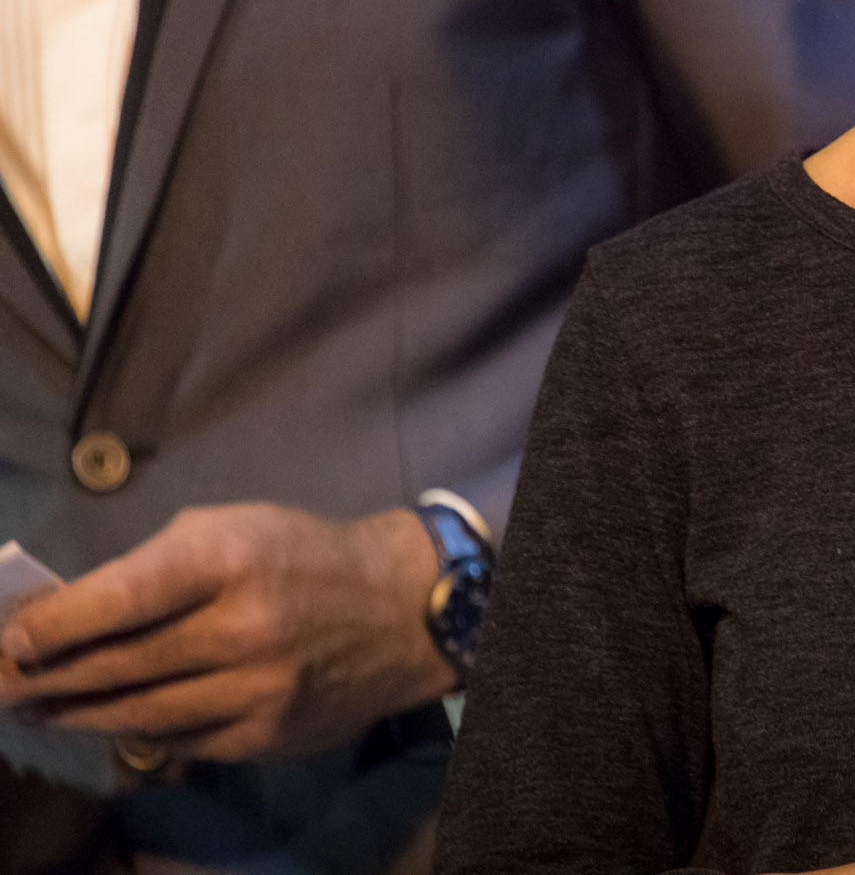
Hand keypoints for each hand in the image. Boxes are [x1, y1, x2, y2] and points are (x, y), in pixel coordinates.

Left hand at [0, 503, 454, 761]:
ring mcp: (257, 689)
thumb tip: (69, 615)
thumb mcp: (234, 529)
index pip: (118, 600)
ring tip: (38, 708)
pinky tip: (109, 721)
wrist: (400, 609)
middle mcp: (243, 628)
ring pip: (138, 713)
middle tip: (1, 684)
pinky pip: (180, 740)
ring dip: (76, 713)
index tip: (10, 640)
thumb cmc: (303, 555)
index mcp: (231, 560)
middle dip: (43, 678)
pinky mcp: (268, 733)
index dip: (51, 626)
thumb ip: (155, 568)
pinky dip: (138, 730)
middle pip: (116, 665)